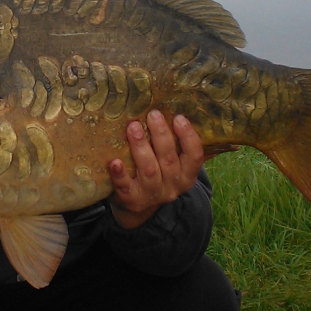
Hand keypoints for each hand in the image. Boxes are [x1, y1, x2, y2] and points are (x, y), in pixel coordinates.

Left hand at [106, 111, 204, 229]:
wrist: (139, 202)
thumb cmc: (156, 171)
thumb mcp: (171, 161)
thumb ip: (172, 143)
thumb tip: (165, 107)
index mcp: (187, 175)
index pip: (195, 156)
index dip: (188, 137)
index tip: (179, 118)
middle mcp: (173, 186)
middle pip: (169, 160)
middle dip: (161, 135)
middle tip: (152, 115)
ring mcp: (152, 194)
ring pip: (149, 170)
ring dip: (141, 147)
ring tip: (133, 127)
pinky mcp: (132, 200)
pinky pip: (126, 187)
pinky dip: (120, 174)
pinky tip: (114, 161)